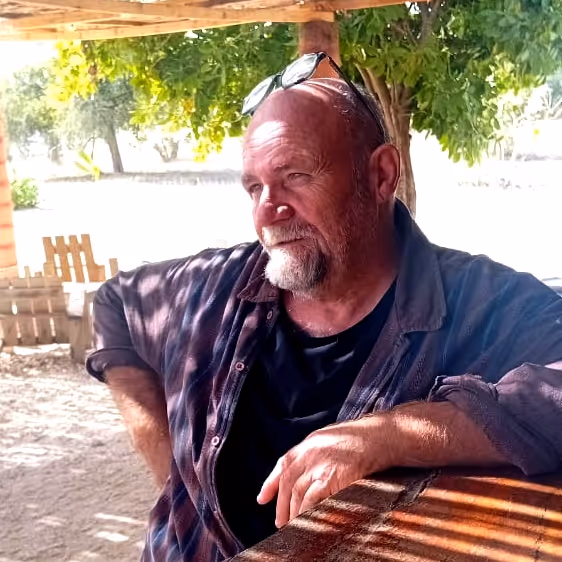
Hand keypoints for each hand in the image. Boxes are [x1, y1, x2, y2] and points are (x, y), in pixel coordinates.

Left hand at [257, 415, 395, 527]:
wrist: (379, 437)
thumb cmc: (360, 439)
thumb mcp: (331, 438)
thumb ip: (316, 453)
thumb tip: (306, 472)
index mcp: (308, 444)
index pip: (283, 464)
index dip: (270, 483)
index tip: (262, 499)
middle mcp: (309, 454)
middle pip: (287, 483)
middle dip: (281, 505)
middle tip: (280, 522)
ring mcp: (319, 465)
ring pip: (297, 494)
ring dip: (293, 513)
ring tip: (293, 526)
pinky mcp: (331, 478)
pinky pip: (312, 500)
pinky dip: (307, 512)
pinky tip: (308, 521)